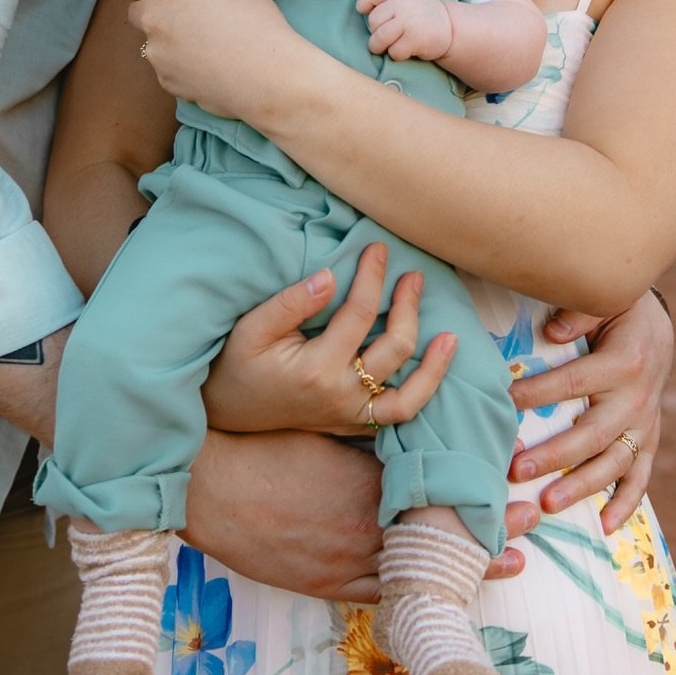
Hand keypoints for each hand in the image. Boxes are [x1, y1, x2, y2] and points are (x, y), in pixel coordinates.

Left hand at [105, 0, 295, 118]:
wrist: (269, 79)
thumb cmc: (260, 26)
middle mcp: (154, 19)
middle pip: (136, 5)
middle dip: (155, 4)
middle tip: (187, 7)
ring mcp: (157, 54)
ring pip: (152, 37)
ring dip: (169, 34)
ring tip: (206, 40)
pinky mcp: (165, 80)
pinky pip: (165, 64)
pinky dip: (180, 61)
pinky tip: (209, 62)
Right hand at [186, 429, 535, 601]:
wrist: (211, 491)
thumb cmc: (262, 448)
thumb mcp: (323, 426)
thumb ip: (367, 428)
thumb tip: (404, 412)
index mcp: (367, 484)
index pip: (437, 489)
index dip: (478, 484)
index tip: (513, 476)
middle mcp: (364, 528)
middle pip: (440, 532)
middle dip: (489, 526)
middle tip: (529, 517)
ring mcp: (345, 563)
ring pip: (419, 570)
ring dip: (466, 565)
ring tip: (514, 560)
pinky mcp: (325, 585)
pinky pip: (380, 596)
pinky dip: (415, 595)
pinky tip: (442, 595)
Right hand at [203, 242, 457, 436]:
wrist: (225, 409)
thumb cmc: (236, 362)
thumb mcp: (252, 327)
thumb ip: (291, 302)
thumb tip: (332, 276)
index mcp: (316, 369)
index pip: (358, 314)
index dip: (373, 277)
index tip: (379, 249)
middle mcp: (340, 396)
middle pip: (394, 349)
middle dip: (408, 307)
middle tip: (413, 276)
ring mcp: (349, 416)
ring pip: (409, 394)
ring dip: (433, 364)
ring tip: (450, 335)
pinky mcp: (352, 424)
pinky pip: (398, 416)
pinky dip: (421, 395)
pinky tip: (433, 370)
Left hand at [355, 0, 452, 62]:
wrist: (451, 27)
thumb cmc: (420, 14)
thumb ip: (386, 0)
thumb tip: (362, 11)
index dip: (363, 4)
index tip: (364, 11)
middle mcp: (403, 4)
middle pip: (373, 21)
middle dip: (375, 32)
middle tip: (386, 34)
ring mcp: (409, 21)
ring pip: (380, 38)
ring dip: (379, 46)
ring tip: (387, 46)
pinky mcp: (415, 39)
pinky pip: (394, 52)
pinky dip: (396, 54)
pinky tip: (406, 49)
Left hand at [507, 288, 672, 533]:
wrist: (658, 325)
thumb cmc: (618, 311)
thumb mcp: (605, 300)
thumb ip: (578, 314)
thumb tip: (551, 334)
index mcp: (624, 362)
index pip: (572, 382)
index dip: (536, 393)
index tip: (503, 404)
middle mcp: (638, 398)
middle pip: (592, 433)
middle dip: (554, 455)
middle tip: (516, 470)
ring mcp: (645, 424)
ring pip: (614, 463)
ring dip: (582, 487)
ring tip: (547, 504)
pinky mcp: (648, 439)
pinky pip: (641, 476)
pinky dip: (626, 504)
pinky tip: (605, 528)